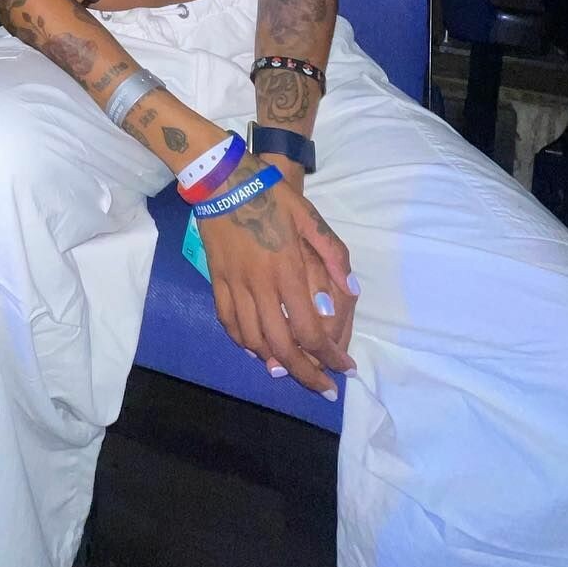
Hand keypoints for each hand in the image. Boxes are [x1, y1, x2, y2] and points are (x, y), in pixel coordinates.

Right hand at [201, 159, 358, 396]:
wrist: (221, 179)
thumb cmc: (269, 194)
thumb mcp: (308, 216)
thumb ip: (332, 252)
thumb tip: (350, 288)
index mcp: (287, 271)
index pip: (310, 330)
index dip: (330, 357)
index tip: (344, 369)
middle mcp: (260, 285)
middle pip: (281, 347)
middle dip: (305, 374)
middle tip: (322, 387)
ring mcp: (234, 285)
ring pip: (252, 340)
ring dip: (273, 362)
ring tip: (291, 371)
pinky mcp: (217, 280)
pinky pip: (228, 322)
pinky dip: (243, 342)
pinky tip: (256, 349)